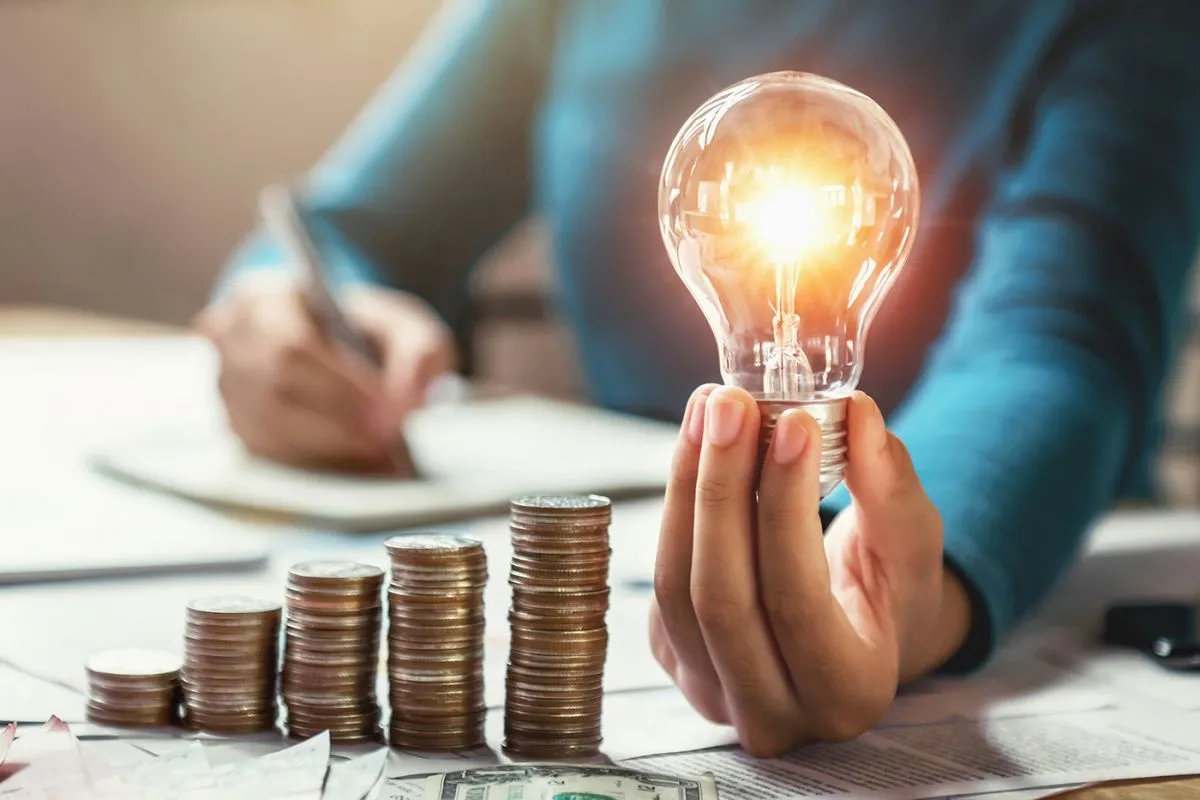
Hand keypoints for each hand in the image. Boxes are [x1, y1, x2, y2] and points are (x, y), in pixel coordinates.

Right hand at [195, 272, 454, 471]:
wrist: (335, 345)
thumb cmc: (365, 332)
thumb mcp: (404, 325)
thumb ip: (420, 351)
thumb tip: (412, 400)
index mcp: (264, 298)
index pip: (290, 347)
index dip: (339, 389)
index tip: (391, 415)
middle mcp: (230, 342)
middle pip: (274, 395)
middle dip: (339, 426)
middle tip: (391, 445)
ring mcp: (226, 390)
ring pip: (268, 434)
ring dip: (330, 453)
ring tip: (385, 461)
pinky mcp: (236, 430)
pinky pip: (270, 458)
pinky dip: (319, 468)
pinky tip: (361, 469)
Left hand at [649, 385, 970, 755]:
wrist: (856, 632)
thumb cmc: (891, 587)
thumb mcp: (912, 539)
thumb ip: (890, 483)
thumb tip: (858, 413)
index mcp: (848, 693)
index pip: (797, 599)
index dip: (787, 507)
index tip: (793, 423)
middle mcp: (775, 714)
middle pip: (720, 596)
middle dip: (720, 488)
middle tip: (730, 403)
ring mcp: (714, 694)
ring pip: (675, 587)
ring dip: (686, 486)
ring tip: (709, 409)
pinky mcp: (674, 660)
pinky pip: (660, 582)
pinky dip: (675, 504)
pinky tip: (698, 447)